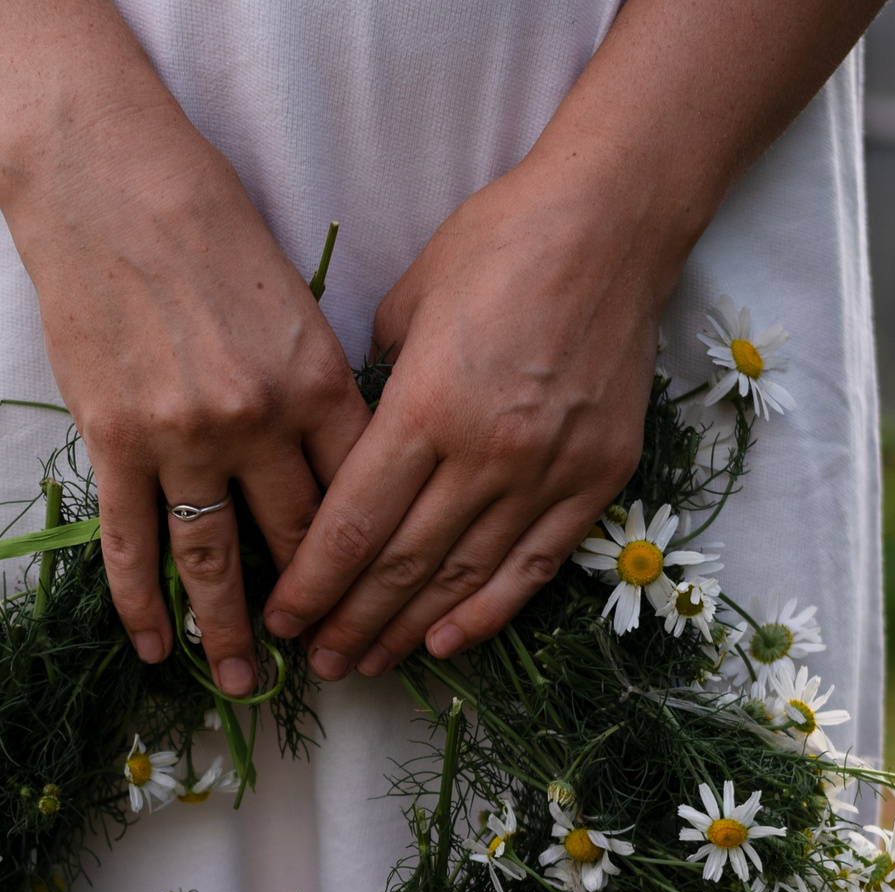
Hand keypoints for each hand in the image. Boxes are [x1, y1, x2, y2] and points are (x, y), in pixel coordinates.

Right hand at [0, 116, 368, 695]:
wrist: (106, 183)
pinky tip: (158, 647)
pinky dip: (143, 602)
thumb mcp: (292, 296)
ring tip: (244, 682)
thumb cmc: (206, 221)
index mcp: (316, 379)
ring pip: (214, 559)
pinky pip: (132, 541)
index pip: (357, 490)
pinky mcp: (115, 439)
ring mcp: (181, 437)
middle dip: (314, 606)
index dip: (371, 555)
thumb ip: (313, 379)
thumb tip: (331, 453)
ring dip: (231, 629)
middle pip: (297, 537)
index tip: (379, 600)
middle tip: (325, 659)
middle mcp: (257, 420)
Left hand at [262, 161, 681, 679]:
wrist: (613, 223)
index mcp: (425, 407)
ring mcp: (547, 471)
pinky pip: (534, 565)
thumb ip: (374, 387)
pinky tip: (447, 643)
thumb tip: (348, 444)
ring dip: (408, 628)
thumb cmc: (498, 243)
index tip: (280, 618)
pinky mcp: (597, 477)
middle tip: (315, 662)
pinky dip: (489, 612)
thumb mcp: (407, 303)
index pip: (352, 524)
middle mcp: (486, 452)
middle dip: (349, 621)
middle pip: (401, 564)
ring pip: (463, 576)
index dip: (311, 584)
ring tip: (367, 664)